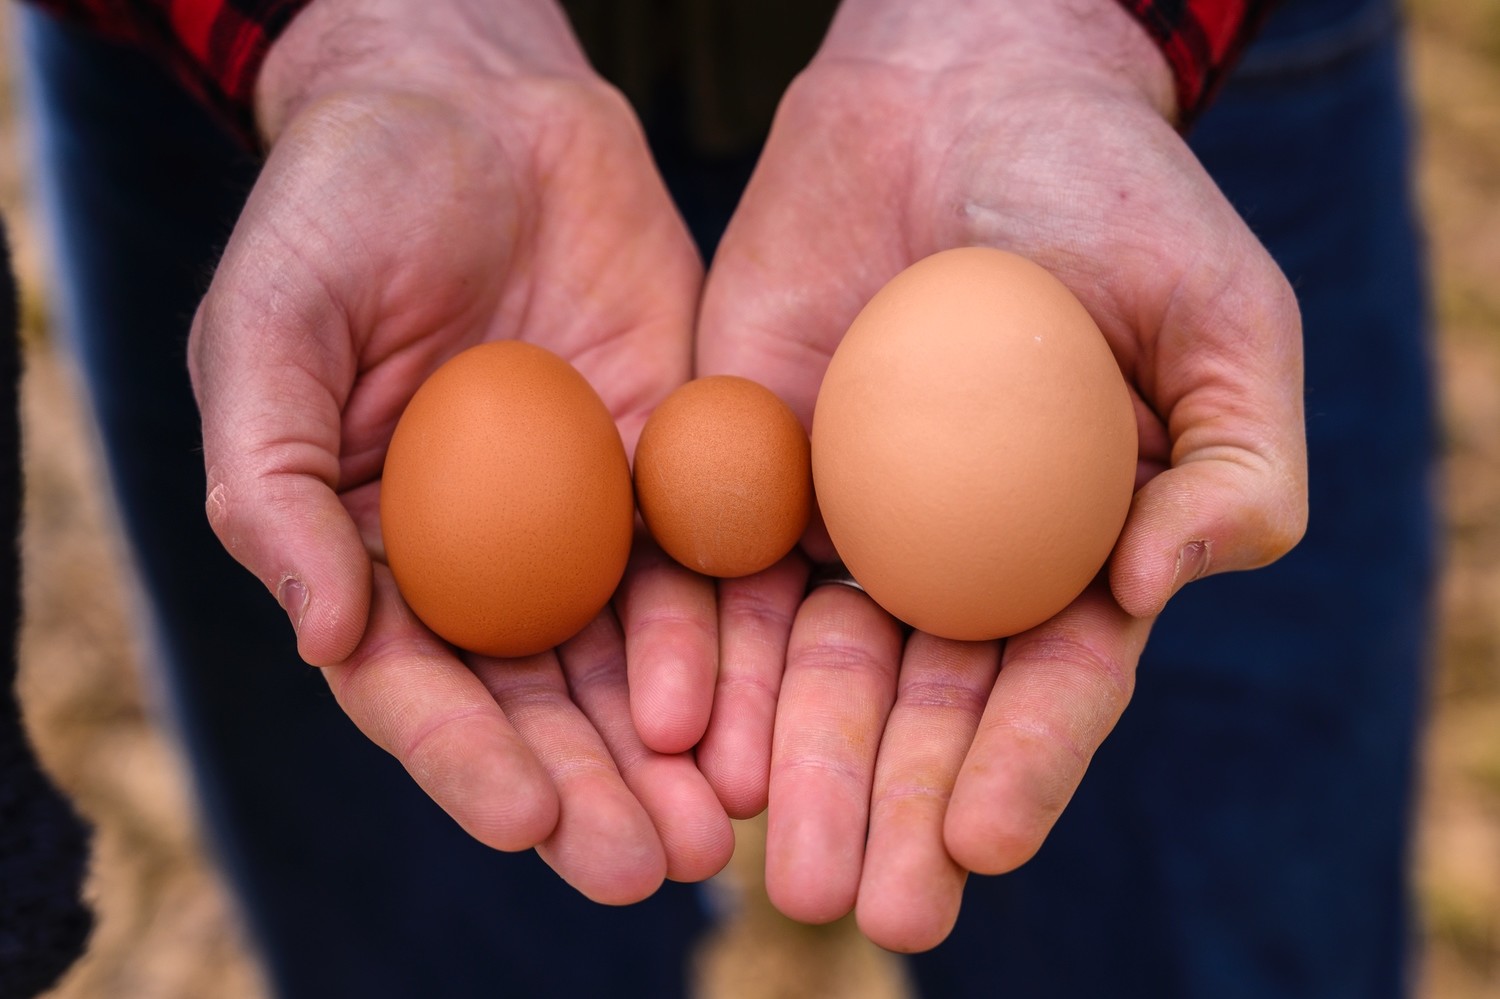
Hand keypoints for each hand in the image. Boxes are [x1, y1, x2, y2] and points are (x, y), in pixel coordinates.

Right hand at [187, 0, 731, 901]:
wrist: (474, 105)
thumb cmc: (341, 209)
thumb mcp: (270, 329)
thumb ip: (270, 484)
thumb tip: (326, 637)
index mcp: (370, 547)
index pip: (416, 682)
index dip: (466, 757)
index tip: (528, 821)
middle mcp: (482, 555)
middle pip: (535, 699)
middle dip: (590, 789)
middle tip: (650, 869)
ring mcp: (582, 515)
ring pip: (629, 658)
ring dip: (671, 751)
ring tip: (718, 830)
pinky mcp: (669, 464)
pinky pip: (704, 563)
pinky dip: (730, 641)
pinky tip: (760, 706)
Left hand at [695, 0, 1306, 949]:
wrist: (962, 94)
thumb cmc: (1114, 198)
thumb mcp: (1220, 315)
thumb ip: (1235, 461)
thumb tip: (1160, 581)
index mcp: (1072, 556)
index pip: (1048, 689)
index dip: (1019, 768)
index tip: (977, 843)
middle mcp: (952, 565)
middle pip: (915, 709)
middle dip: (885, 803)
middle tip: (853, 898)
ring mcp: (844, 524)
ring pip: (806, 668)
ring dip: (785, 761)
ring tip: (758, 844)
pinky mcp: (748, 471)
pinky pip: (716, 578)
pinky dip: (700, 655)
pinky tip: (683, 726)